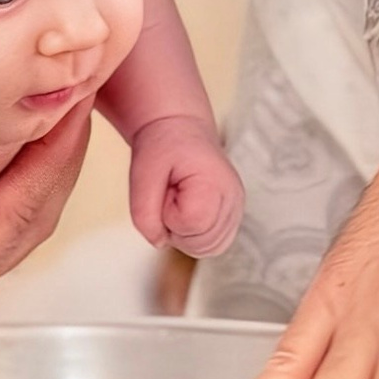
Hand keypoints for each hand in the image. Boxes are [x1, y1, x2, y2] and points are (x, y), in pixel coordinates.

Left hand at [128, 111, 243, 260]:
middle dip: (175, 226)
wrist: (180, 129)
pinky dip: (193, 237)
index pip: (191, 224)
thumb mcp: (142, 173)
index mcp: (217, 182)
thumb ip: (144, 214)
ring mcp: (237, 211)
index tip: (167, 189)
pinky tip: (186, 213)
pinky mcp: (232, 218)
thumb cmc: (162, 147)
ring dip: (184, 233)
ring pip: (207, 249)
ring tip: (179, 202)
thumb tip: (160, 243)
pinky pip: (212, 245)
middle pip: (200, 243)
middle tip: (171, 194)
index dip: (168, 214)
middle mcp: (234, 199)